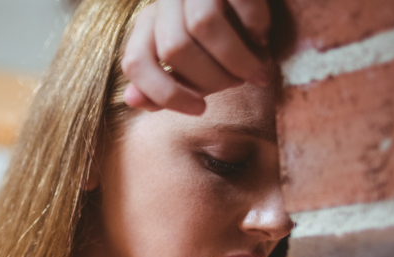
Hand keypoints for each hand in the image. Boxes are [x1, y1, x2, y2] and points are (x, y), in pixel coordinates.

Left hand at [121, 0, 271, 114]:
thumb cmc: (223, 37)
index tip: (199, 109)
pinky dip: (255, 26)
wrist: (255, 2)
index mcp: (149, 24)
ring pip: (202, 25)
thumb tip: (131, 99)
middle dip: (212, 78)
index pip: (136, 63)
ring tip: (257, 70)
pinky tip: (262, 37)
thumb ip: (164, 85)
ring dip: (237, 59)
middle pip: (174, 48)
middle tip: (238, 83)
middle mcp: (166, 0)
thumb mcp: (190, 64)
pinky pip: (239, 1)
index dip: (166, 94)